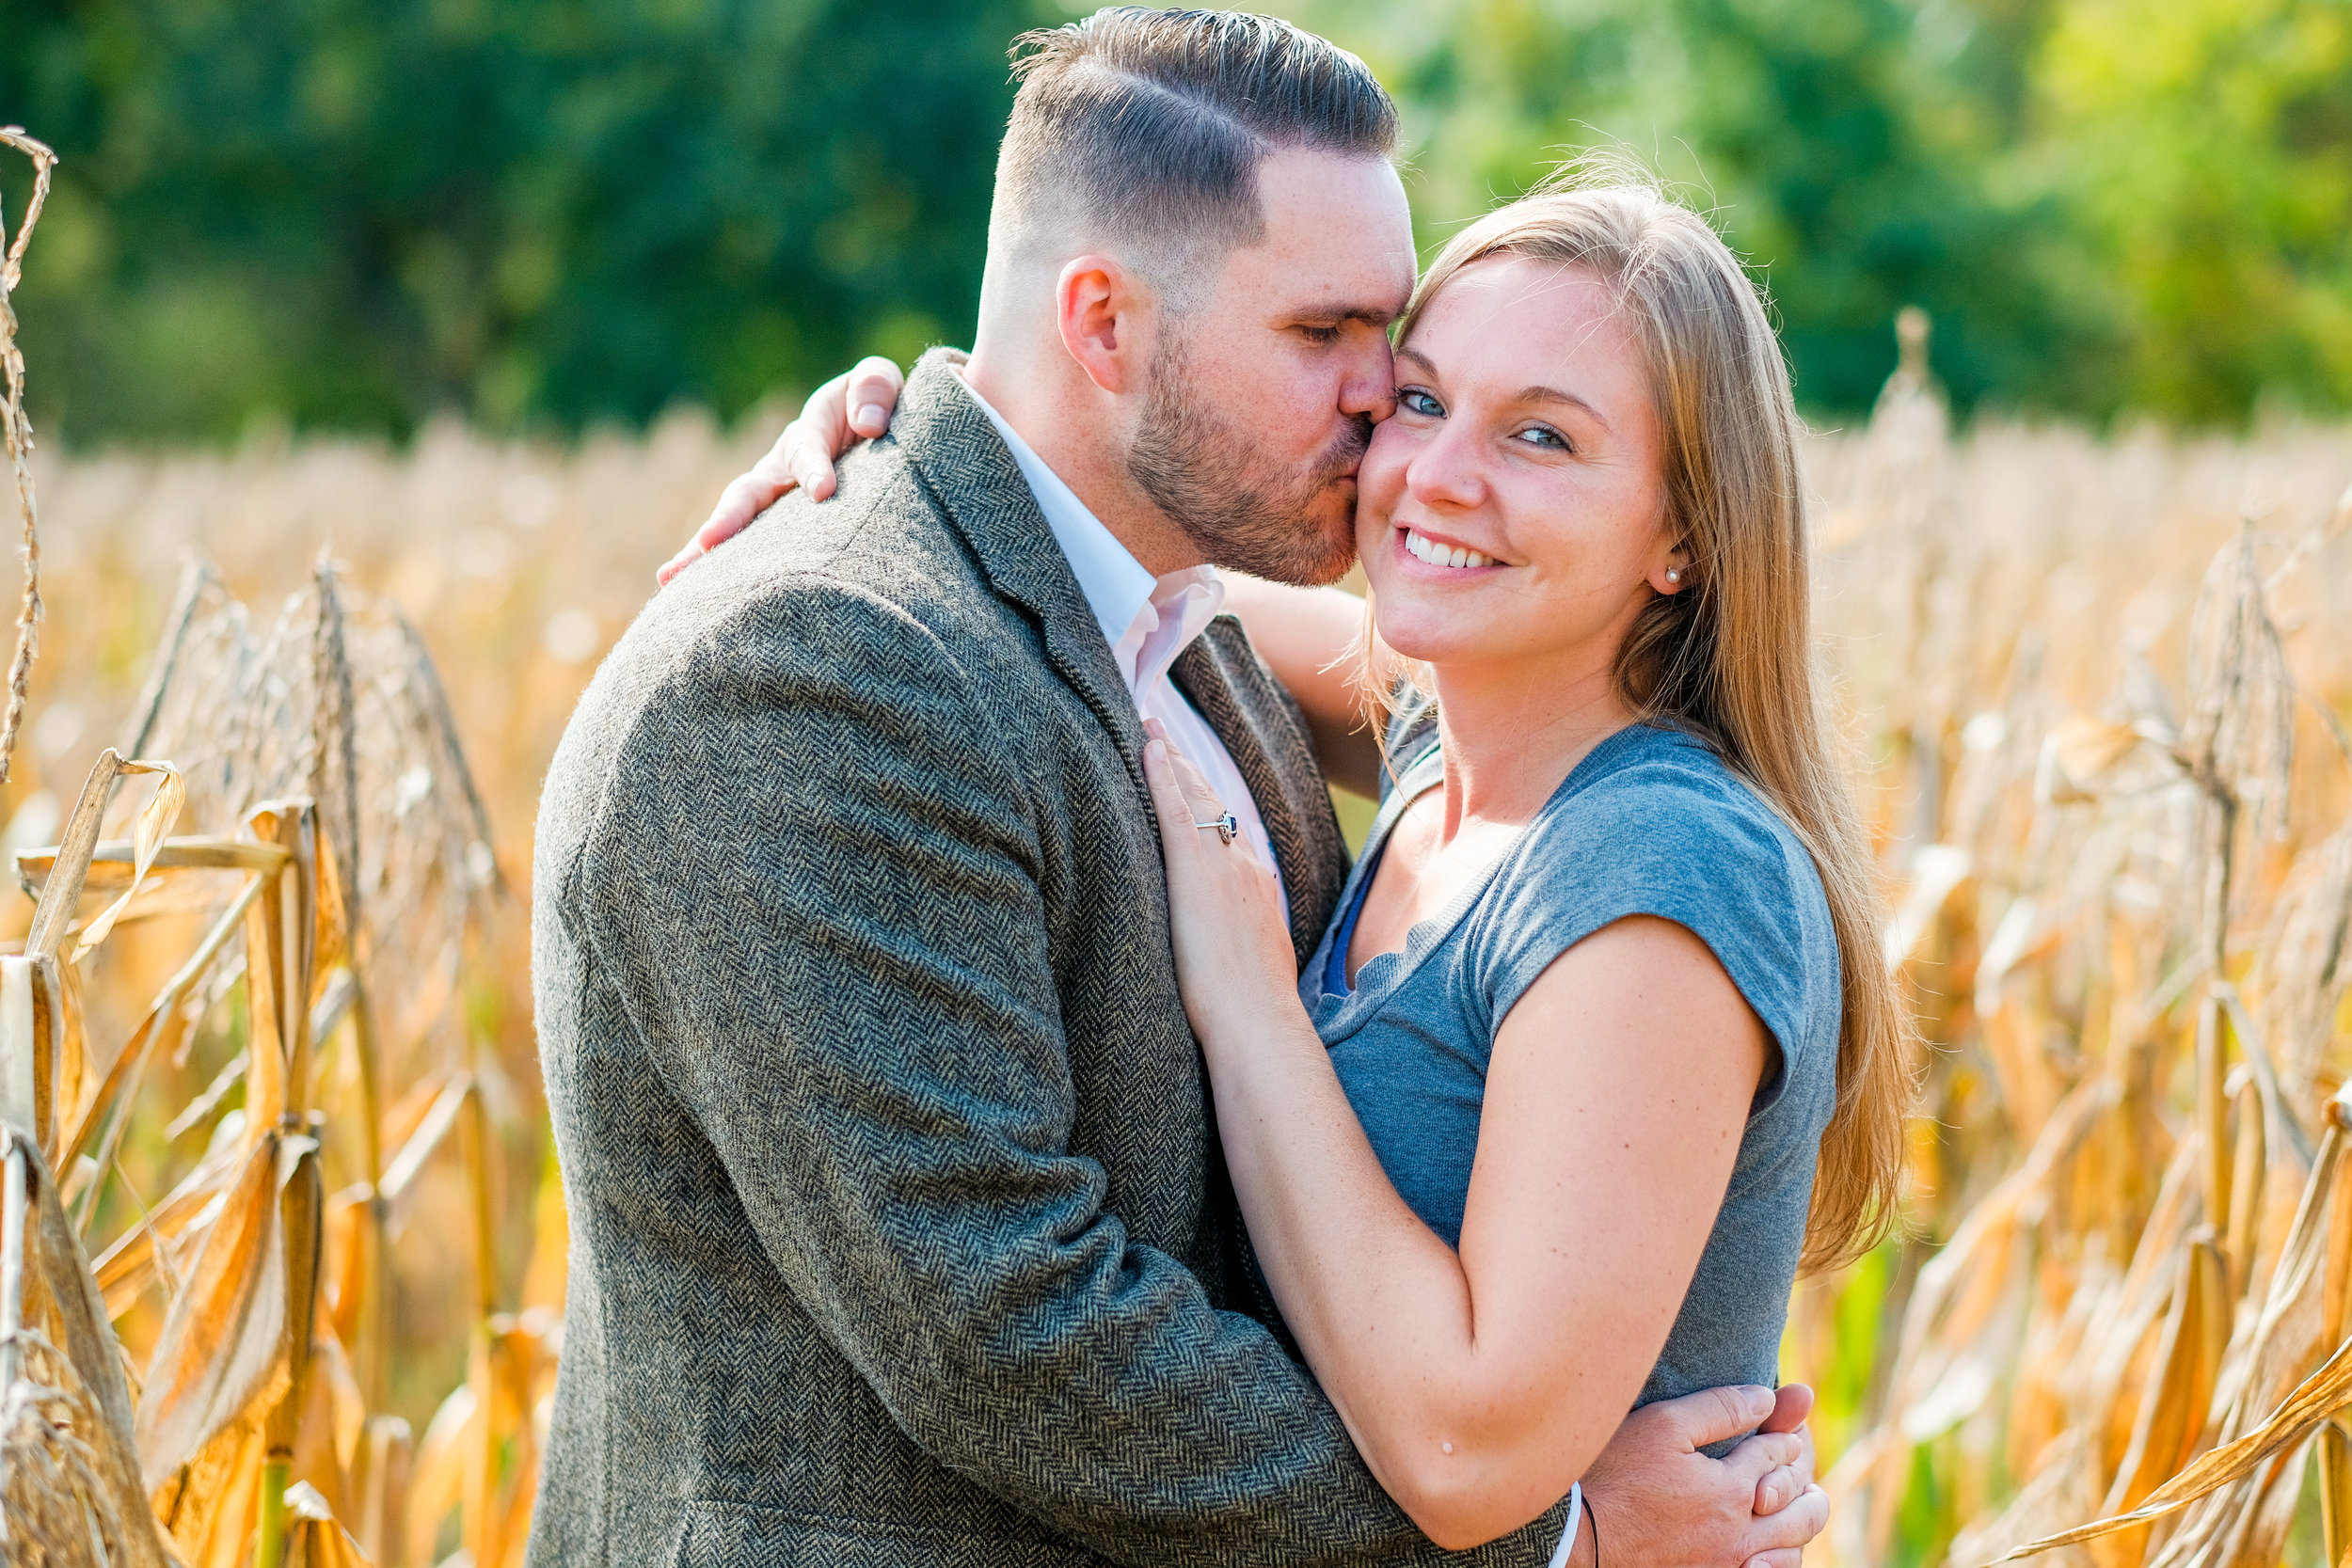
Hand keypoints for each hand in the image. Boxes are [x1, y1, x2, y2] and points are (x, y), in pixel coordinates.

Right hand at [656, 355, 905, 585]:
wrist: (877, 435)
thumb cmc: (878, 408)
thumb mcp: (879, 384)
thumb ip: (874, 389)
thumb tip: (867, 423)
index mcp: (809, 433)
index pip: (807, 450)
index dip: (812, 467)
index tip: (823, 491)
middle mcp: (779, 471)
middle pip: (747, 493)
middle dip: (728, 518)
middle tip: (709, 541)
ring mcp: (774, 504)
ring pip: (736, 528)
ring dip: (703, 553)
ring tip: (672, 579)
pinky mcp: (780, 532)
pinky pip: (747, 554)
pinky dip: (719, 575)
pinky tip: (686, 600)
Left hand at [1139, 721, 1298, 1053]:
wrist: (1258, 1021)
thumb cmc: (1252, 1009)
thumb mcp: (1256, 961)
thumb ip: (1245, 937)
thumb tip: (1238, 940)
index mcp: (1258, 884)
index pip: (1230, 828)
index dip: (1208, 798)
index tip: (1192, 774)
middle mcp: (1244, 866)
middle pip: (1214, 803)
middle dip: (1188, 768)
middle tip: (1162, 733)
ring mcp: (1223, 866)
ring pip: (1196, 798)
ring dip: (1172, 761)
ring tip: (1150, 729)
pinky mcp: (1196, 875)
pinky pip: (1177, 812)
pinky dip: (1163, 776)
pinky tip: (1150, 749)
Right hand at [1576, 1384, 1828, 1567]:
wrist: (1578, 1537)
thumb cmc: (1615, 1474)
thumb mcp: (1662, 1425)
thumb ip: (1719, 1408)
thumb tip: (1766, 1397)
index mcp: (1734, 1487)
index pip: (1778, 1453)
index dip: (1783, 1433)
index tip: (1780, 1425)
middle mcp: (1741, 1532)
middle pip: (1802, 1508)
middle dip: (1805, 1480)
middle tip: (1802, 1467)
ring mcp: (1728, 1564)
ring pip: (1792, 1549)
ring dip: (1801, 1523)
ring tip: (1800, 1506)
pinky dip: (1781, 1561)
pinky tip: (1771, 1549)